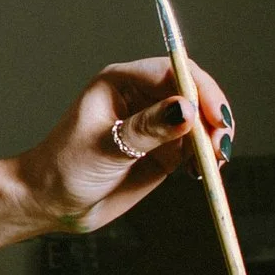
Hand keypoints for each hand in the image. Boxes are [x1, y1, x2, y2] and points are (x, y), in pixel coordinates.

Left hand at [16, 54, 232, 232]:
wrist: (53, 203)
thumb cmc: (64, 168)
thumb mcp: (105, 147)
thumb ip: (146, 129)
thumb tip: (185, 108)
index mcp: (120, 82)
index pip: (172, 71)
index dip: (199, 89)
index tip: (214, 116)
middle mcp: (141, 97)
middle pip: (193, 93)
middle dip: (212, 116)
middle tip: (220, 145)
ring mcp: (155, 123)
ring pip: (200, 120)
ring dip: (213, 138)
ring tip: (212, 163)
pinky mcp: (164, 149)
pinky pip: (196, 145)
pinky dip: (206, 155)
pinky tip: (202, 171)